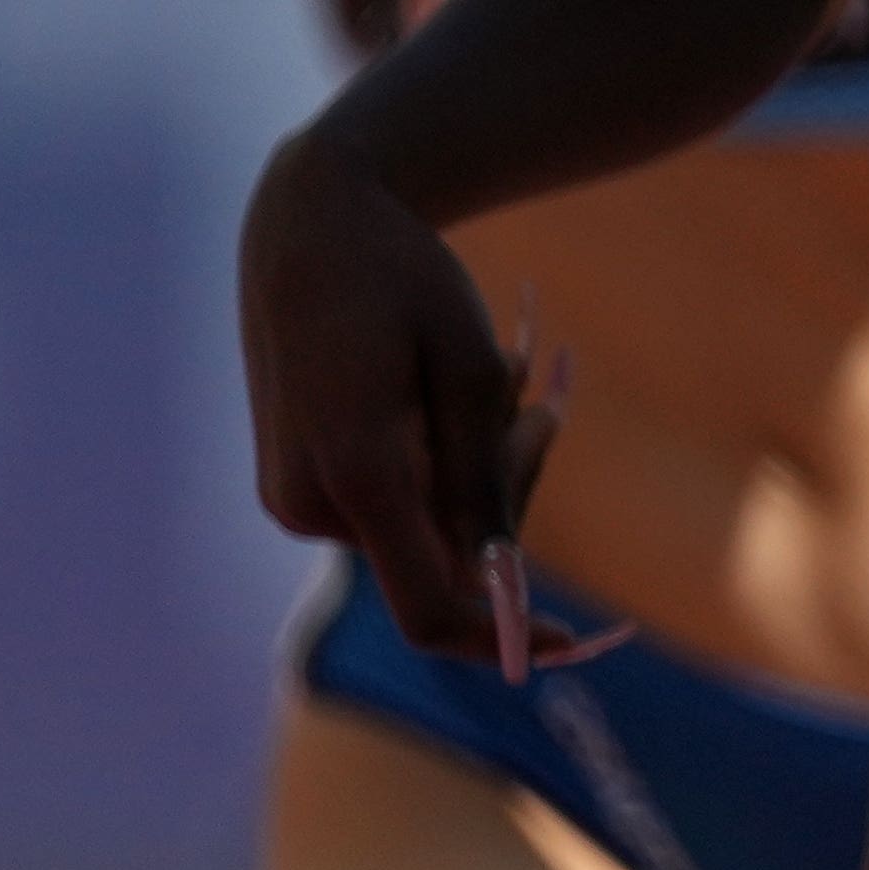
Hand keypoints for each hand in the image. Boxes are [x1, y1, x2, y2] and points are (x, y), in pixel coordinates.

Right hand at [237, 125, 555, 655]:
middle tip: (540, 398)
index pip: (430, 607)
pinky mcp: (300, 485)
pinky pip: (395, 500)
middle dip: (510, 489)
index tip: (571, 641)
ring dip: (480, 466)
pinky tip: (437, 389)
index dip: (502, 634)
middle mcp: (311, 502)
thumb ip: (484, 481)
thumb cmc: (404, 283)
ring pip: (427, 524)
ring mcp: (297, 498)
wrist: (312, 227)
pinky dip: (438, 460)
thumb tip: (500, 576)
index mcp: (356, 475)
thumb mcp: (471, 372)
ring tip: (491, 370)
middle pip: (449, 552)